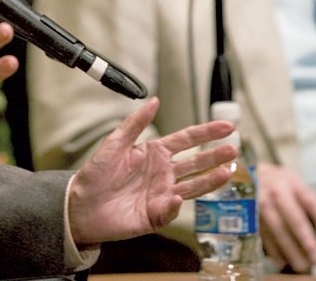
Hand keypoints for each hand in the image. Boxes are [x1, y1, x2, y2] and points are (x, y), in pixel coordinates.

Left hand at [66, 97, 236, 245]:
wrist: (80, 206)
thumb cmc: (95, 174)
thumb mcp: (115, 143)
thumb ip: (135, 123)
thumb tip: (154, 100)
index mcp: (154, 153)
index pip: (187, 140)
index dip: (207, 133)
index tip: (227, 126)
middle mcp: (163, 173)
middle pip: (196, 163)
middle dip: (215, 156)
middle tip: (234, 149)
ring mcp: (161, 195)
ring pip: (193, 186)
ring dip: (211, 180)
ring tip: (228, 171)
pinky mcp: (155, 216)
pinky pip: (170, 209)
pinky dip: (175, 203)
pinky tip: (178, 195)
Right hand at [257, 162, 315, 272]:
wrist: (247, 173)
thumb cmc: (279, 184)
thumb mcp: (295, 184)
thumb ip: (310, 202)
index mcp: (291, 182)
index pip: (310, 201)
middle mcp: (275, 190)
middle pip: (293, 216)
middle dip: (305, 239)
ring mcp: (259, 201)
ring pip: (276, 228)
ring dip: (290, 249)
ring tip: (302, 265)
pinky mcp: (247, 212)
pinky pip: (261, 233)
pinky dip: (272, 249)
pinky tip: (281, 261)